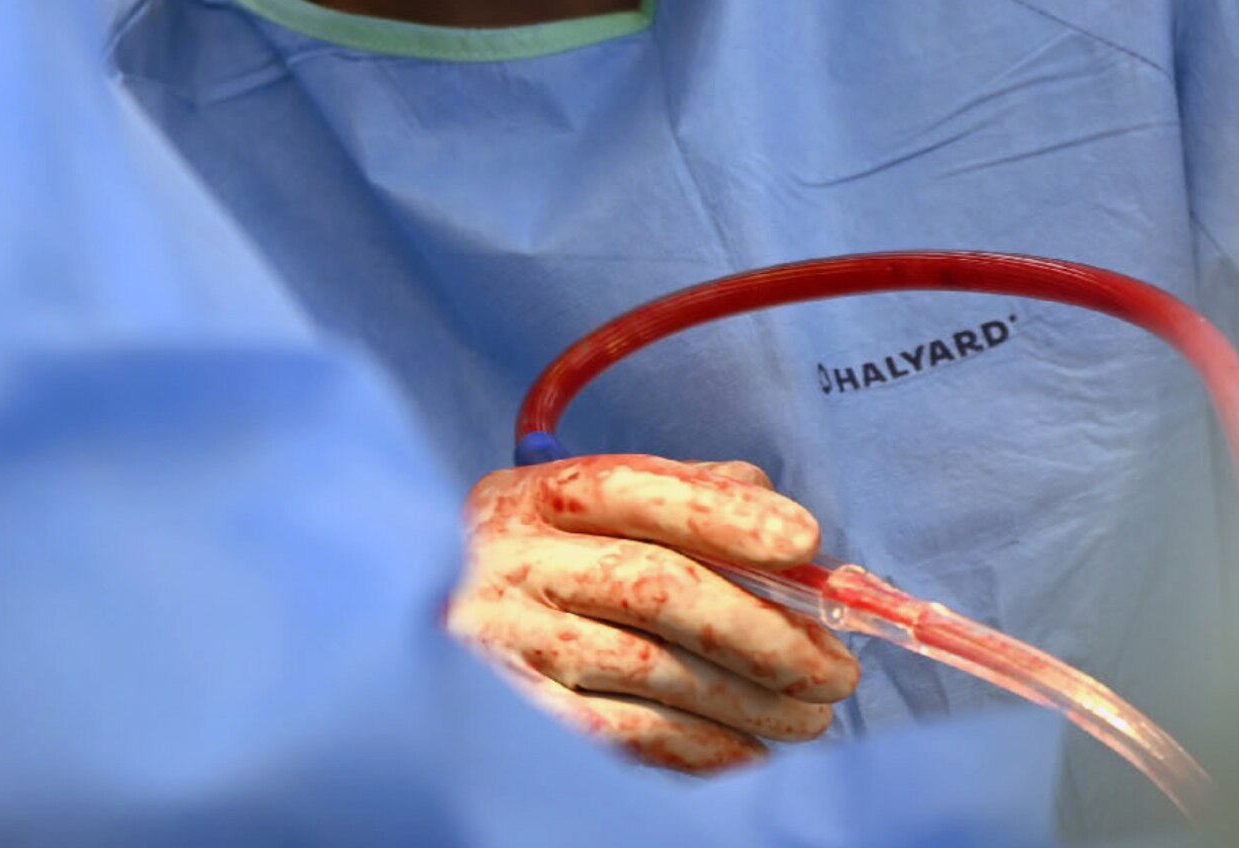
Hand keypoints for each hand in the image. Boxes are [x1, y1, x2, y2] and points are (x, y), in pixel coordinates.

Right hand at [446, 454, 857, 773]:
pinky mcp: (513, 723)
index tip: (803, 539)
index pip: (630, 486)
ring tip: (812, 716)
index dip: (722, 511)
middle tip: (835, 667)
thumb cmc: (528, 576)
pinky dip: (699, 749)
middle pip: (654, 585)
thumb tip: (769, 502)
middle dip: (763, 629)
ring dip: (750, 701)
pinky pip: (624, 740)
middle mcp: (505, 563)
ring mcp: (503, 649)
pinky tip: (747, 751)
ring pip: (651, 673)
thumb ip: (670, 494)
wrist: (404, 651)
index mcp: (527, 497)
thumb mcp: (572, 518)